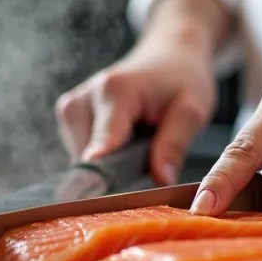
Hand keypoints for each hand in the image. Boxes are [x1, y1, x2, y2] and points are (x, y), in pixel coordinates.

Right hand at [55, 38, 217, 185]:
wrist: (168, 55)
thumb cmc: (182, 79)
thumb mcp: (192, 109)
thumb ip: (174, 143)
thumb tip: (161, 179)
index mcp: (113, 91)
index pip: (100, 149)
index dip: (105, 180)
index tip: (102, 205)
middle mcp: (83, 98)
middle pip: (88, 161)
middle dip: (115, 175)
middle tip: (146, 169)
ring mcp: (71, 107)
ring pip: (81, 161)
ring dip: (109, 166)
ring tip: (138, 148)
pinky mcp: (69, 116)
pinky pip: (80, 154)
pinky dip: (102, 158)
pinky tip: (124, 146)